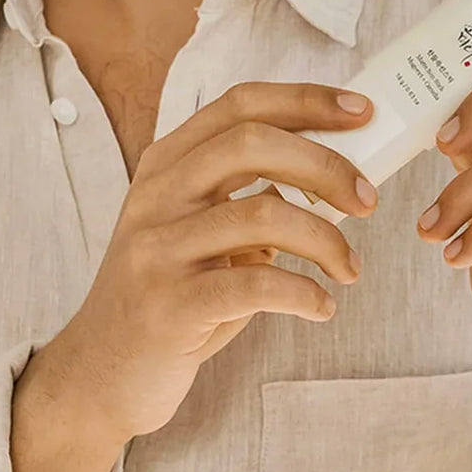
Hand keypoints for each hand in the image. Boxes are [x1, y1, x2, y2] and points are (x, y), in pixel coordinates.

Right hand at [34, 82, 379, 445]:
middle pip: (253, 144)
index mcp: (168, 162)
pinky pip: (256, 285)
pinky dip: (305, 293)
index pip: (242, 104)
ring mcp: (157, 249)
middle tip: (369, 200)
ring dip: (326, 240)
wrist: (102, 372)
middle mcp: (157, 194)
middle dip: (327, 166)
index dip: (306, 100)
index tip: (362, 110)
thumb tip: (341, 174)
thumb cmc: (175, 291)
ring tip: (349, 268)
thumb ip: (253, 194)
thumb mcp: (204, 228)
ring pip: (263, 214)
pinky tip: (322, 306)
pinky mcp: (168, 306)